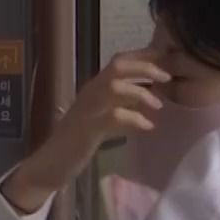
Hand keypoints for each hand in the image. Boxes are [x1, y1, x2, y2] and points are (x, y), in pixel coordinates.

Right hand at [2, 49, 169, 213]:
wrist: (51, 164)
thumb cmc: (79, 142)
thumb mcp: (104, 118)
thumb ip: (122, 105)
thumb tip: (150, 98)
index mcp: (95, 88)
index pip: (119, 61)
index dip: (144, 56)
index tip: (168, 58)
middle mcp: (91, 92)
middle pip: (118, 66)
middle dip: (145, 67)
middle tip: (167, 78)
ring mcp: (88, 109)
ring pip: (113, 86)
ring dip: (140, 92)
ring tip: (158, 106)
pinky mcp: (87, 128)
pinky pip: (113, 116)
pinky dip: (134, 118)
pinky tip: (148, 126)